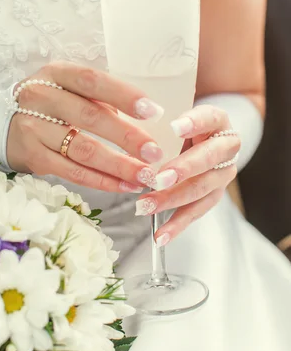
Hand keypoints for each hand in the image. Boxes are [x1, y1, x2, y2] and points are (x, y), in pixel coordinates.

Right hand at [7, 61, 164, 192]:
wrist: (2, 125)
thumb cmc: (50, 105)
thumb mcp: (68, 89)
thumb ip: (99, 99)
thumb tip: (146, 119)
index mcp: (56, 73)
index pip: (93, 81)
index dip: (124, 96)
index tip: (153, 112)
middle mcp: (41, 96)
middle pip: (90, 117)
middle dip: (128, 137)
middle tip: (155, 152)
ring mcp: (33, 127)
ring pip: (83, 149)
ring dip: (118, 165)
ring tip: (144, 175)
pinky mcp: (32, 155)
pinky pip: (72, 171)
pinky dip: (101, 181)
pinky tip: (123, 186)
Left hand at [135, 104, 240, 244]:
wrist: (207, 139)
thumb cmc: (183, 125)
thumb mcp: (173, 114)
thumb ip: (157, 119)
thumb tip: (124, 123)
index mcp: (218, 120)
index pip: (209, 118)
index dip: (194, 123)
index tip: (174, 127)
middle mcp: (227, 147)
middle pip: (208, 159)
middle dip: (182, 170)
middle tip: (158, 178)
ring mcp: (223, 174)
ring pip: (201, 189)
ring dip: (172, 199)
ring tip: (147, 206)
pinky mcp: (214, 196)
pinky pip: (196, 212)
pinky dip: (176, 226)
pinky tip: (160, 236)